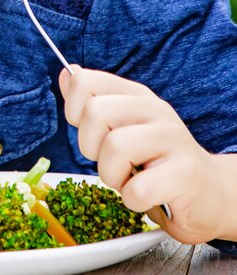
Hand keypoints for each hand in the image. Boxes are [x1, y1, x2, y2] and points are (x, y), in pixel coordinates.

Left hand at [59, 65, 236, 243]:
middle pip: (95, 113)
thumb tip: (67, 73)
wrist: (207, 194)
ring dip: (113, 177)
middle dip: (91, 148)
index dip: (74, 112)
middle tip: (113, 162)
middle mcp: (155, 110)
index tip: (92, 134)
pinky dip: (133, 200)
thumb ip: (92, 103)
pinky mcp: (185, 172)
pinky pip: (136, 189)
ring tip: (132, 179)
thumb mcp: (122, 128)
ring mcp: (173, 138)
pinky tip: (148, 196)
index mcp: (136, 96)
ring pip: (114, 149)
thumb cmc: (157, 164)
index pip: (84, 82)